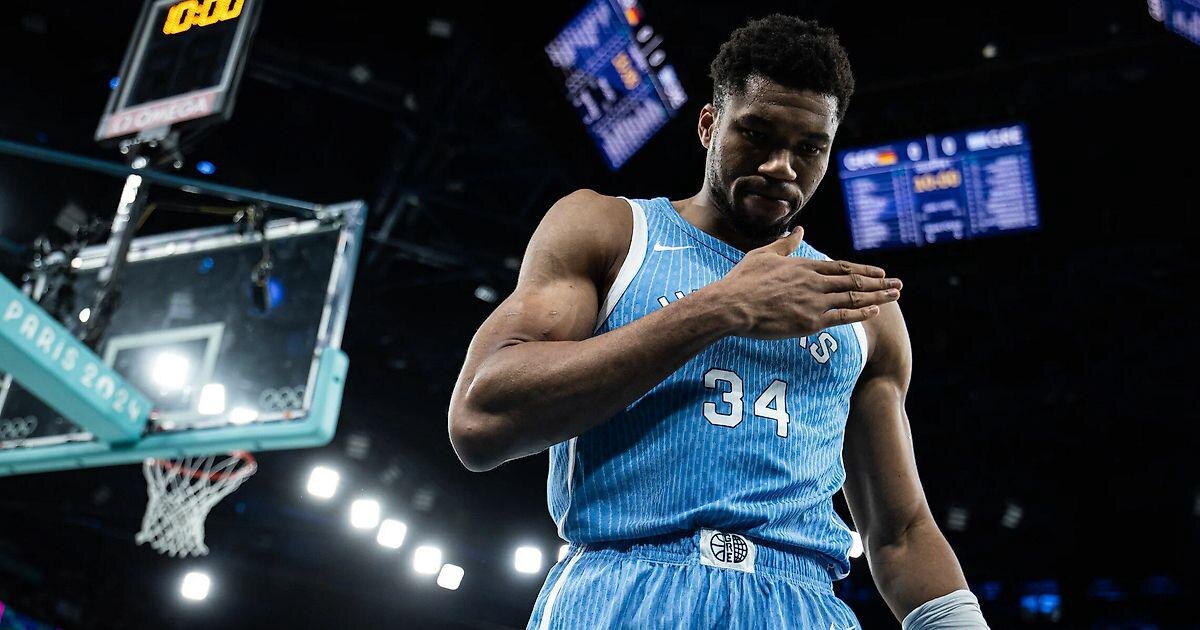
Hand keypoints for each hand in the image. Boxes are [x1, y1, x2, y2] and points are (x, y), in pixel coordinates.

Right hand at [711, 226, 901, 338]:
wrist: (733, 305)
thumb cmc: (743, 281)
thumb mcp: (764, 255)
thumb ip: (786, 244)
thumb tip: (800, 230)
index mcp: (804, 266)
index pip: (841, 268)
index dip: (863, 270)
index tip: (880, 272)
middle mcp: (814, 283)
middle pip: (853, 282)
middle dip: (878, 283)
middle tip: (898, 283)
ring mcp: (814, 303)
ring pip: (852, 298)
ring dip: (877, 296)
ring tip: (895, 295)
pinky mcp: (809, 323)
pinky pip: (841, 317)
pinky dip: (860, 313)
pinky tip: (874, 310)